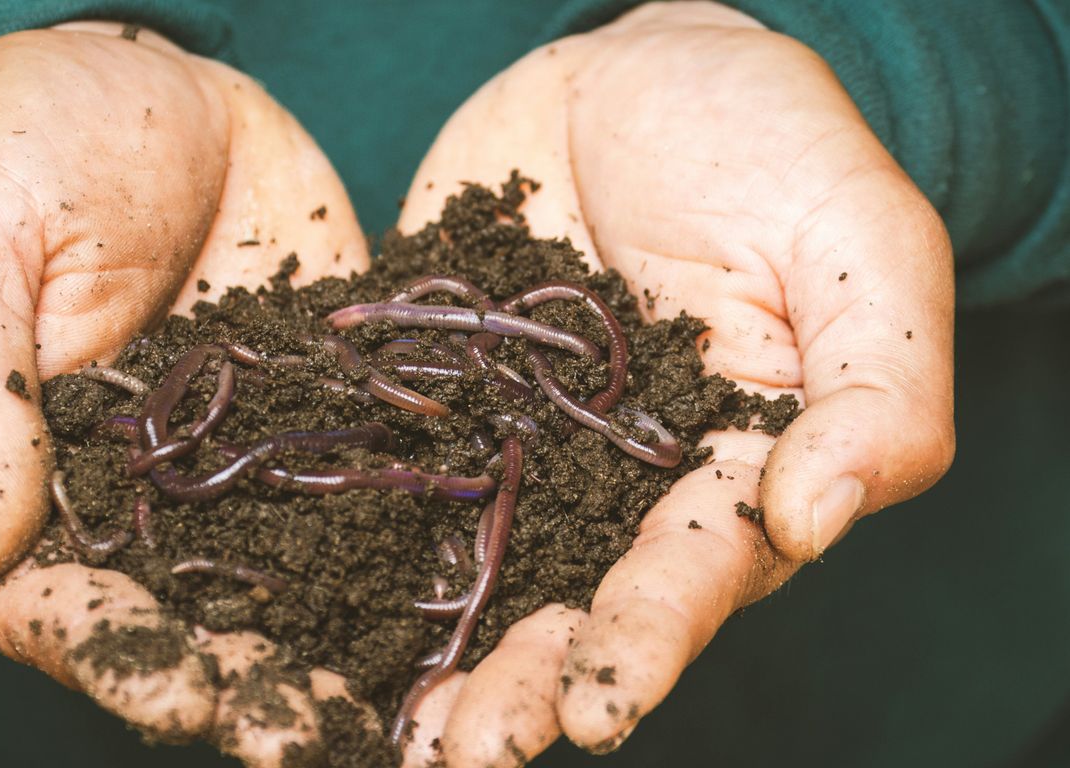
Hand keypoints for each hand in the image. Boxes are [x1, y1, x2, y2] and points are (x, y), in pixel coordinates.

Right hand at [0, 24, 371, 764]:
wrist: (145, 80)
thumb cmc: (11, 149)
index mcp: (18, 481)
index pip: (55, 605)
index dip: (118, 661)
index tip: (189, 698)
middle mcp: (133, 498)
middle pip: (183, 620)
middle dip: (246, 686)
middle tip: (317, 739)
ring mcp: (234, 462)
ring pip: (281, 579)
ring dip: (332, 648)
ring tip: (398, 710)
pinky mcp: (317, 413)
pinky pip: (360, 488)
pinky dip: (403, 545)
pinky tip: (464, 589)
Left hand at [396, 3, 954, 763]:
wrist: (627, 75)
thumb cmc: (770, 144)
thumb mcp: (857, 245)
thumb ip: (876, 389)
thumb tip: (815, 520)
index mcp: (728, 469)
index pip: (692, 573)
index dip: (645, 641)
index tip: (594, 708)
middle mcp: (616, 486)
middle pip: (569, 602)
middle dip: (519, 684)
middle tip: (461, 757)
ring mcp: (517, 449)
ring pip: (472, 568)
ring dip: (430, 653)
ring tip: (381, 733)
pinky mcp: (436, 402)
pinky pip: (388, 472)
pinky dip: (344, 536)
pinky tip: (294, 603)